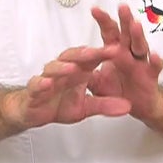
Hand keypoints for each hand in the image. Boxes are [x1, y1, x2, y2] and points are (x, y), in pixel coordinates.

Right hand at [7, 46, 131, 128]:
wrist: (34, 112)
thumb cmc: (59, 104)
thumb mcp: (87, 108)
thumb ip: (106, 105)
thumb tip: (128, 106)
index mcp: (78, 71)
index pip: (92, 58)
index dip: (104, 53)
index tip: (118, 50)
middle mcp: (63, 70)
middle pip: (74, 57)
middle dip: (85, 53)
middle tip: (98, 51)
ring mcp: (48, 78)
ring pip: (54, 67)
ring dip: (63, 67)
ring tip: (73, 68)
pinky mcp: (34, 89)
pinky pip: (37, 84)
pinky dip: (41, 83)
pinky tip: (48, 83)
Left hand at [88, 4, 162, 124]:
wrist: (138, 106)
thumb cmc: (118, 90)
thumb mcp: (97, 82)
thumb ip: (86, 73)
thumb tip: (69, 65)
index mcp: (116, 51)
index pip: (109, 32)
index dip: (103, 21)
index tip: (95, 9)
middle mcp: (129, 53)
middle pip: (127, 34)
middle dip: (124, 20)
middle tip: (122, 7)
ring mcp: (141, 63)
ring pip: (141, 46)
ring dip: (138, 35)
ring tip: (135, 25)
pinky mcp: (151, 76)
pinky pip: (154, 68)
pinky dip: (156, 62)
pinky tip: (155, 55)